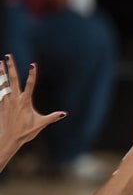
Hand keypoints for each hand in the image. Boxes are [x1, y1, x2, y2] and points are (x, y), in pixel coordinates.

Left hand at [0, 55, 66, 169]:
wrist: (10, 138)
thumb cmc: (26, 132)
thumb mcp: (41, 124)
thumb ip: (52, 117)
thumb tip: (64, 113)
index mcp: (25, 101)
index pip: (30, 84)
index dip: (32, 74)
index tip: (33, 64)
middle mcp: (15, 99)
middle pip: (13, 79)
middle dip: (11, 67)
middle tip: (8, 56)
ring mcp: (7, 101)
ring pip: (3, 83)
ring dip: (1, 72)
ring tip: (0, 62)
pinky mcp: (1, 105)